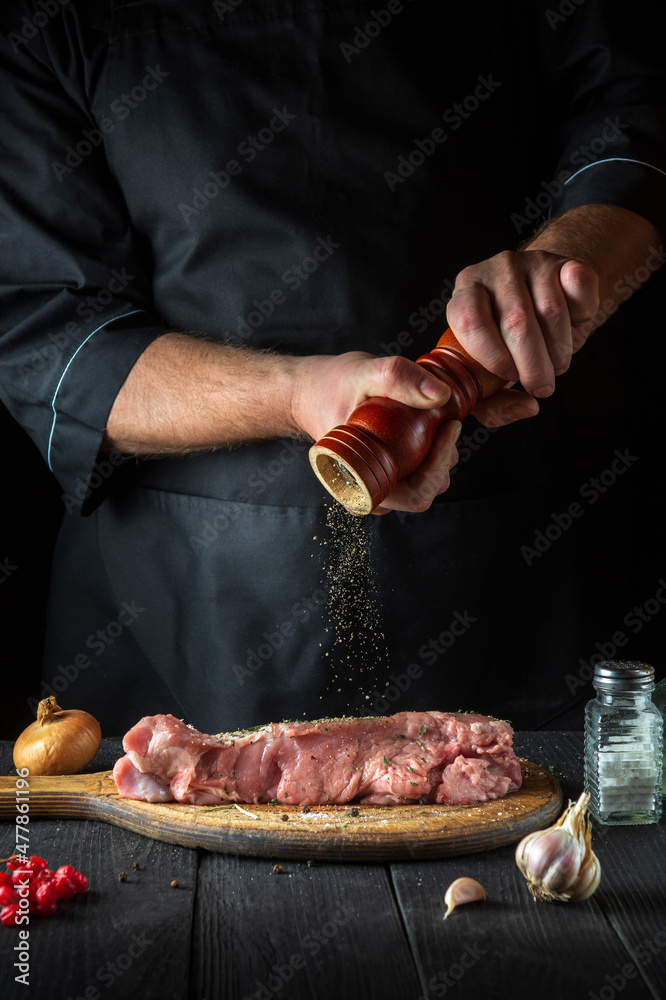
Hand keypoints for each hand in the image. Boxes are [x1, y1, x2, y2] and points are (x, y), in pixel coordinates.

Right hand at [291, 351, 461, 513]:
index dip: (438, 467)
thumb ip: (398, 377)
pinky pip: (418, 473)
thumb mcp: (362, 374)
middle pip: (425, 492)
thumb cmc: (328, 386)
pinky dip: (432, 453)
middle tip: (448, 421)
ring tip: (439, 421)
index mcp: (360, 482)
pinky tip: (432, 426)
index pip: (414, 494)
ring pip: (425, 485)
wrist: (308, 391)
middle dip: (444, 459)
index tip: (449, 427)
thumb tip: (442, 395)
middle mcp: (369, 490)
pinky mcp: (386, 470)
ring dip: (441, 457)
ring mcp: (378, 482)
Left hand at [446, 249, 599, 425]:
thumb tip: (528, 406)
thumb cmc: (507, 345)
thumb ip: (495, 405)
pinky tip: (572, 330)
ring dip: (558, 348)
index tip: (510, 376)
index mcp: (464, 296)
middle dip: (533, 363)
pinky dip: (581, 315)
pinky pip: (578, 285)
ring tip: (556, 364)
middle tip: (541, 385)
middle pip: (515, 321)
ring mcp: (530, 262)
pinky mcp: (564, 261)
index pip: (469, 320)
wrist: (541, 304)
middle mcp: (494, 272)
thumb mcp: (489, 377)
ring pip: (550, 310)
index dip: (492, 355)